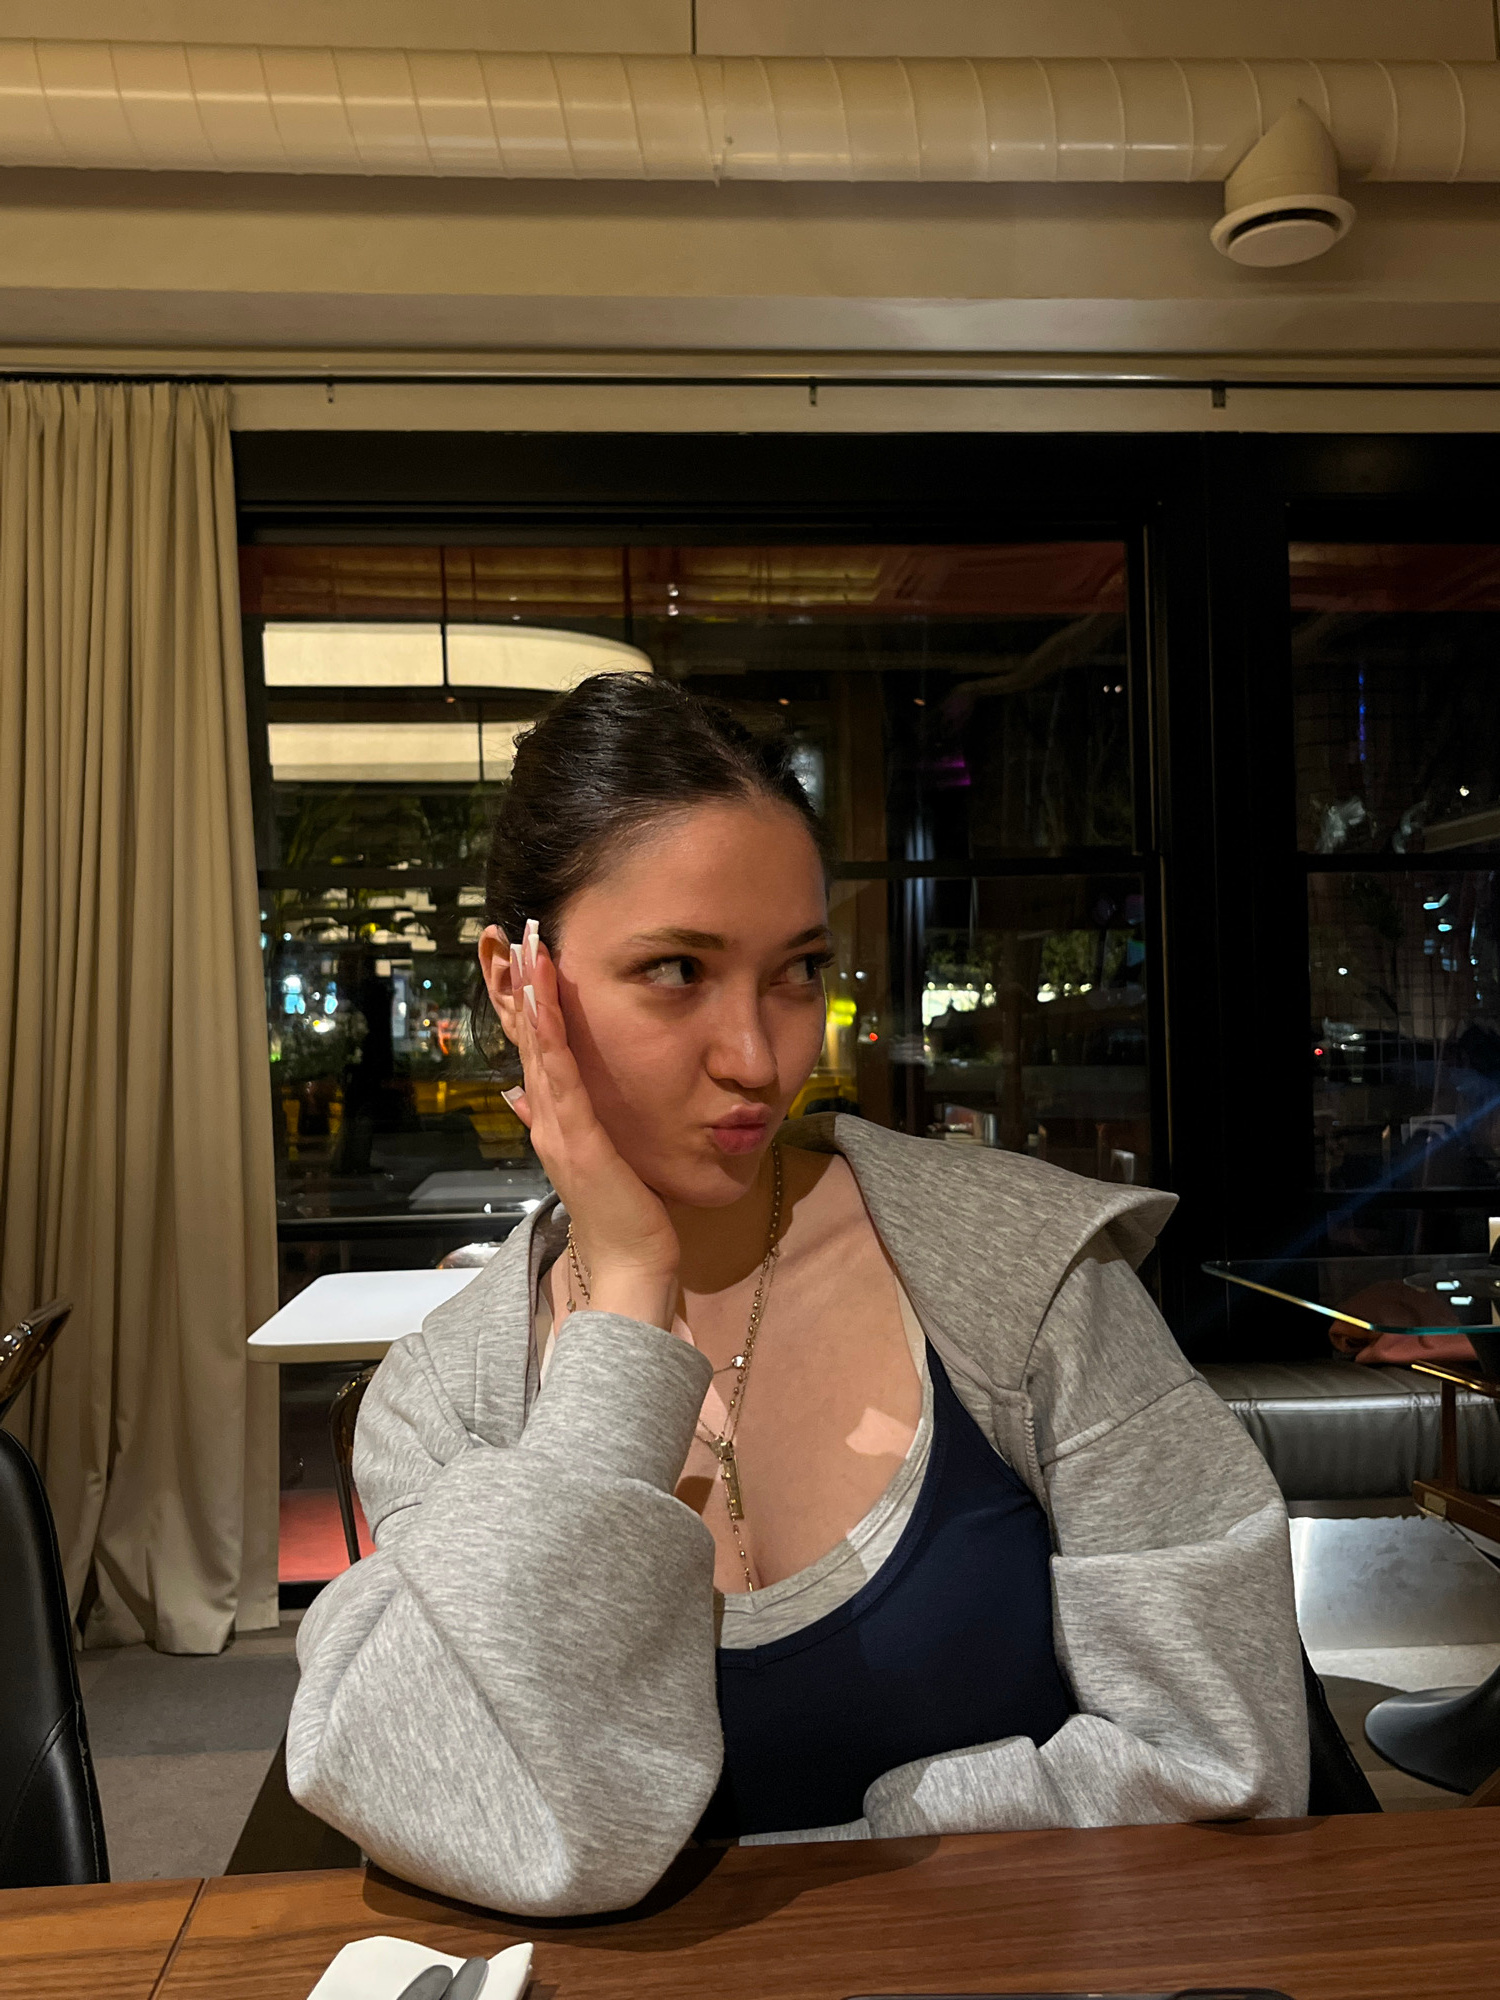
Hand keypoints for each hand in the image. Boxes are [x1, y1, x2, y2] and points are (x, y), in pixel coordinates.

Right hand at [498, 920, 680, 1331]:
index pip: (533, 1046)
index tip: (514, 955)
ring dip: (529, 994)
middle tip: (505, 933)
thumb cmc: (624, 1213)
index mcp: (553, 1119)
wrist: (629, 1264)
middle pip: (526, 1037)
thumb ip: (560, 1123)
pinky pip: (559, 1075)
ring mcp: (557, 1126)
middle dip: (515, 984)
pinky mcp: (576, 1136)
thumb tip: (524, 1096)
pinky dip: (549, 1032)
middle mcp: (547, 1117)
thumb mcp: (592, 1157)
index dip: (522, 1000)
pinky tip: (543, 998)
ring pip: (537, 1047)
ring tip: (523, 947)